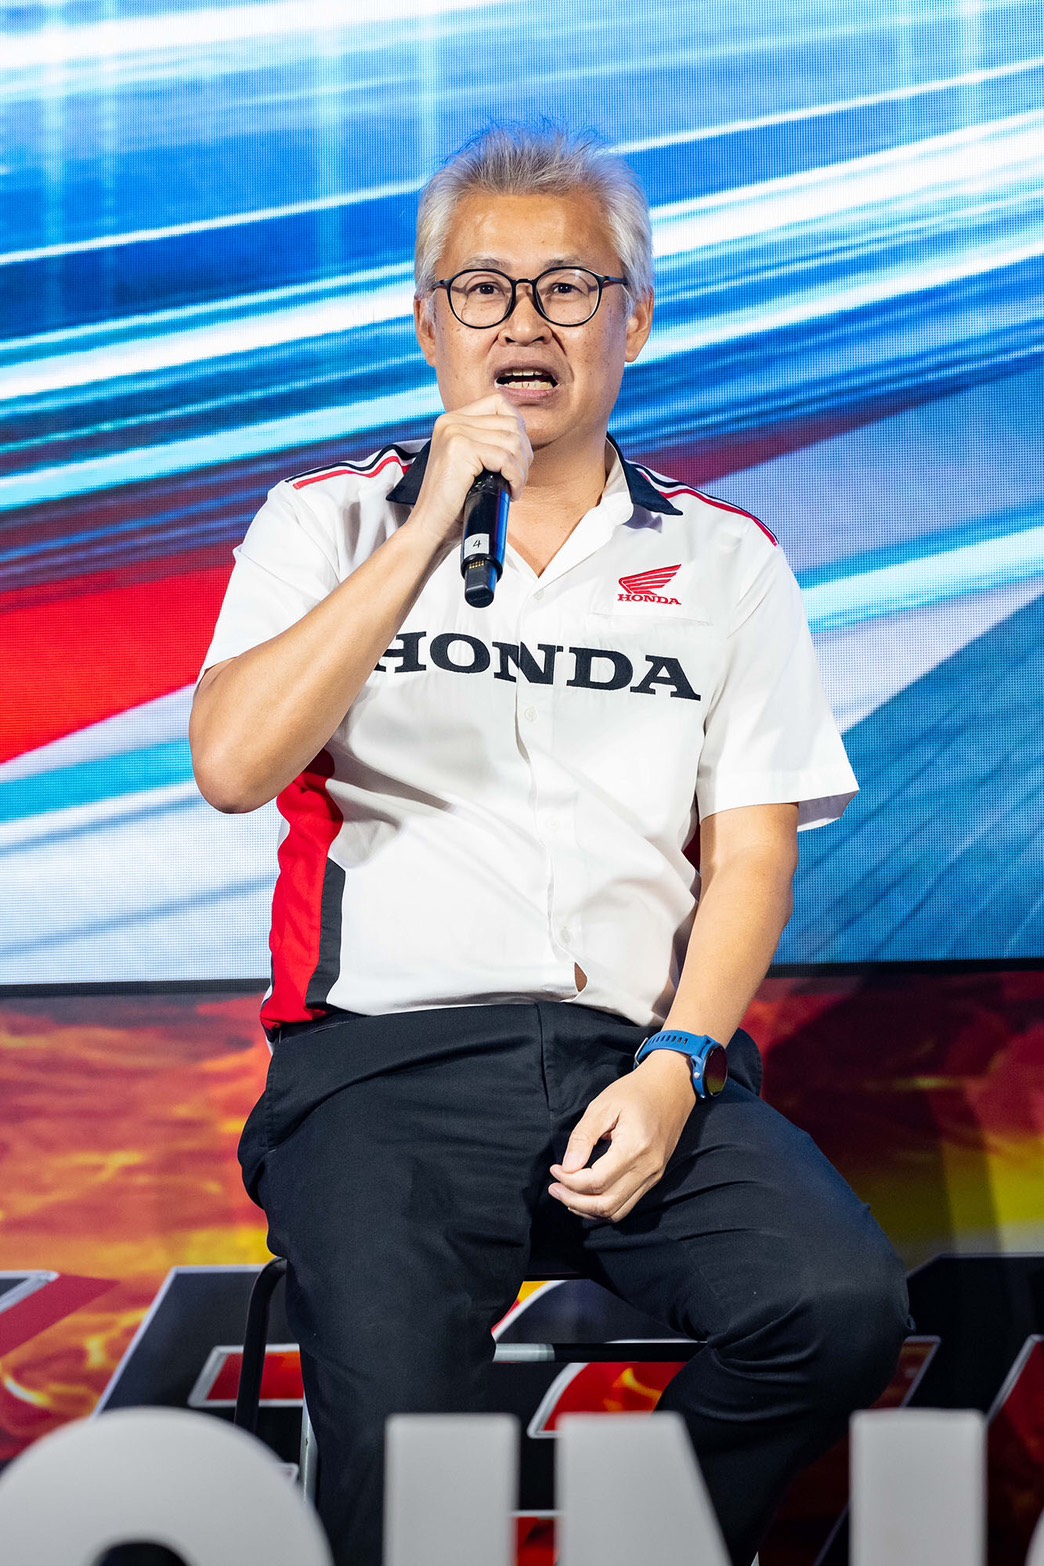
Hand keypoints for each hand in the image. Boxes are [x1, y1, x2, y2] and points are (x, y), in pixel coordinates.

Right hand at [409, 393, 532, 544]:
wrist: (431, 527)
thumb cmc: (454, 503)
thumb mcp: (472, 464)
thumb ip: (488, 443)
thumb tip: (523, 436)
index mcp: (453, 420)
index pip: (500, 404)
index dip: (518, 430)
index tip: (517, 458)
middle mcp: (451, 421)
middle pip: (511, 422)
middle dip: (524, 454)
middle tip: (516, 479)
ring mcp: (454, 432)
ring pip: (512, 441)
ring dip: (521, 469)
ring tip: (513, 488)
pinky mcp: (460, 448)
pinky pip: (505, 458)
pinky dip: (515, 478)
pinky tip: (509, 492)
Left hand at [549, 1052, 695, 1222]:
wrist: (671, 1088)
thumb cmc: (635, 1092)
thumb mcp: (603, 1106)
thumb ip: (583, 1137)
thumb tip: (567, 1167)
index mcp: (634, 1147)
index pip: (596, 1182)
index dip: (569, 1181)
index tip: (554, 1169)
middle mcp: (647, 1168)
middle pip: (606, 1204)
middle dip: (574, 1201)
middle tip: (555, 1187)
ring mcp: (653, 1176)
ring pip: (617, 1211)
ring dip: (588, 1210)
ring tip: (567, 1194)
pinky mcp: (653, 1178)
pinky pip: (626, 1204)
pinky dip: (604, 1206)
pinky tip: (587, 1195)